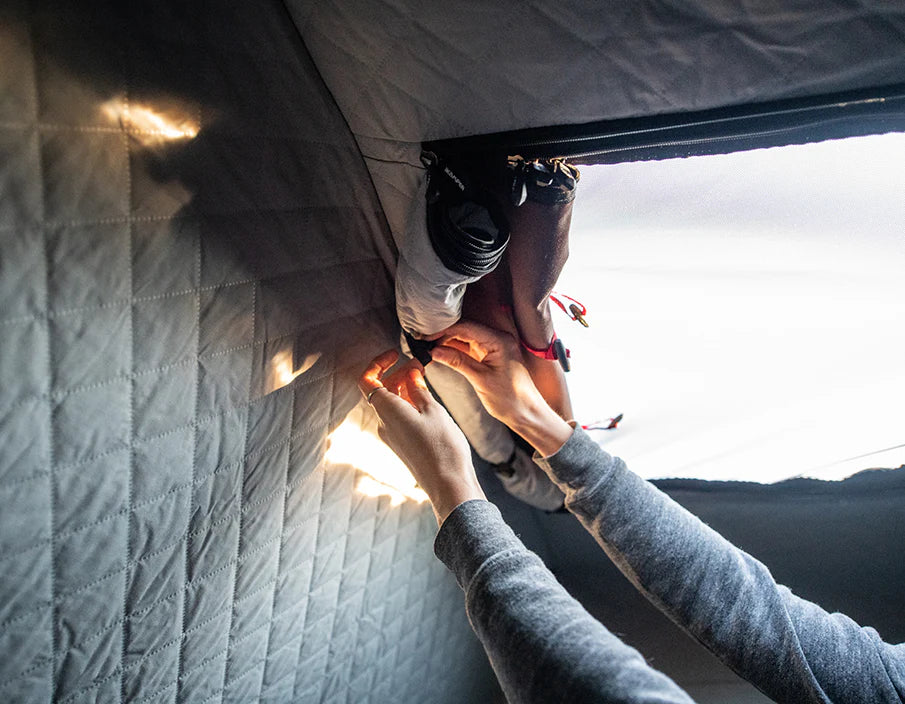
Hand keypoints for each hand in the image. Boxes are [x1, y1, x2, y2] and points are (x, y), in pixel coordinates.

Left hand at [358, 350, 484, 524]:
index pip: (367, 380)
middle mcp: (383, 424)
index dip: (378, 364)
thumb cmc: (442, 448)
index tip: (396, 355)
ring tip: (424, 380)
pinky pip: (398, 417)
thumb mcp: (433, 410)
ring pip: (390, 404)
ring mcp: (392, 436)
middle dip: (397, 374)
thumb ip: (418, 389)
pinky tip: (425, 401)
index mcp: (387, 411)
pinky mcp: (402, 445)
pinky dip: (408, 404)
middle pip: (380, 391)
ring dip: (404, 388)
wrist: (449, 485)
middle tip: (419, 365)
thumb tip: (410, 373)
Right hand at [431, 321, 572, 456]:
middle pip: (464, 329)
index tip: (425, 336)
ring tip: (427, 347)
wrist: (526, 413)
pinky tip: (440, 353)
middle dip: (443, 334)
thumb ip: (457, 362)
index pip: (466, 327)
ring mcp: (494, 347)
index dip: (443, 330)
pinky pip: (468, 348)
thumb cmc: (511, 399)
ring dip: (447, 342)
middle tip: (422, 341)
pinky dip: (454, 350)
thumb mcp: (481, 380)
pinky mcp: (490, 356)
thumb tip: (435, 351)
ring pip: (464, 338)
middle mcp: (498, 339)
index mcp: (499, 340)